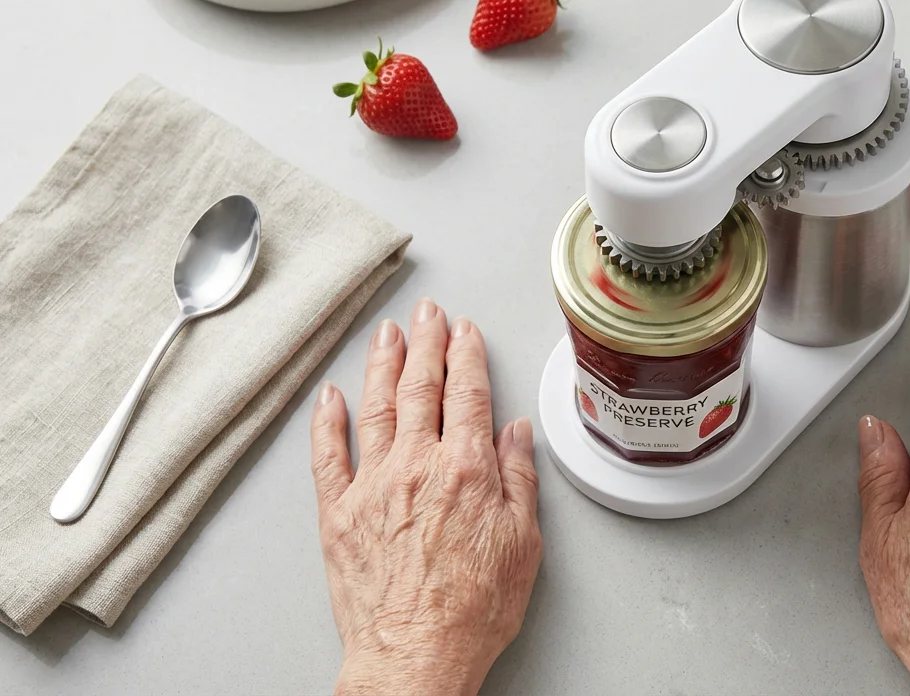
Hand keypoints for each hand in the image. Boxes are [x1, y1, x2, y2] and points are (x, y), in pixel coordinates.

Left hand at [309, 299, 541, 695]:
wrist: (416, 655)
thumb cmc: (471, 611)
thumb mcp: (523, 543)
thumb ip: (518, 479)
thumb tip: (515, 435)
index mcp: (467, 469)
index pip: (468, 394)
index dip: (468, 355)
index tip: (466, 332)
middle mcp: (416, 467)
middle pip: (420, 387)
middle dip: (426, 342)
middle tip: (427, 314)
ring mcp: (372, 486)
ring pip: (374, 406)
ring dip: (382, 363)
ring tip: (387, 334)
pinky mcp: (337, 514)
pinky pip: (326, 454)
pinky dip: (327, 420)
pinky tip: (330, 396)